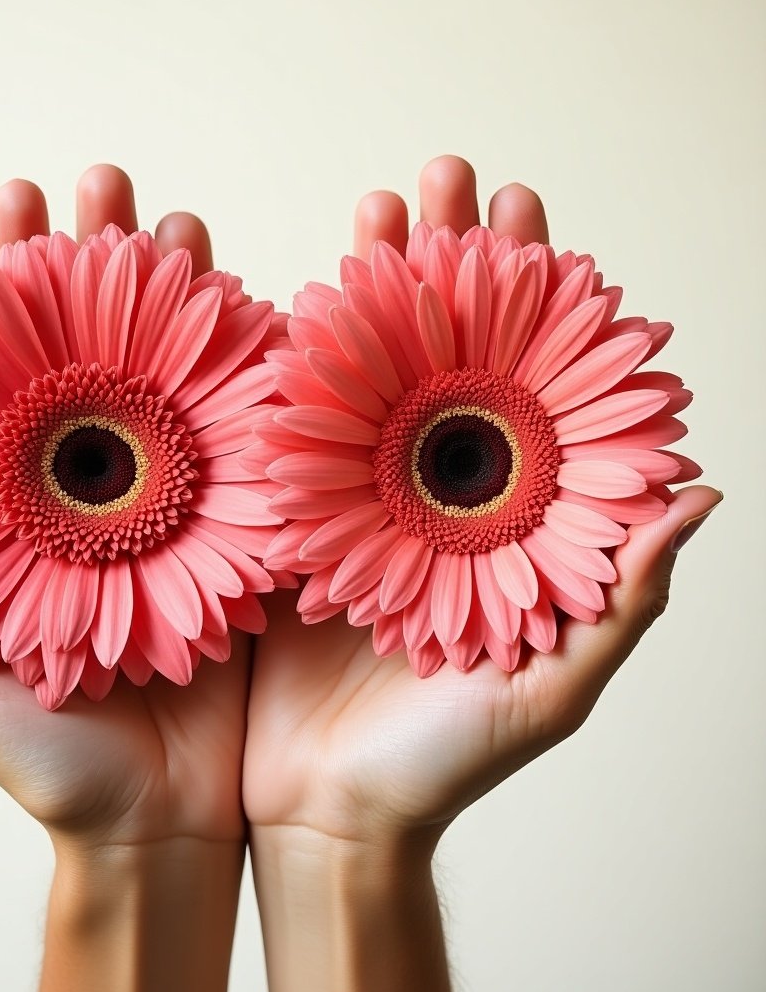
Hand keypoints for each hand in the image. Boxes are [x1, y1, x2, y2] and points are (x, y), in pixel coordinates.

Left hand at [0, 166, 245, 991]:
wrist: (157, 822)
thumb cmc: (48, 760)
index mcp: (29, 511)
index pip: (14, 373)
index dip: (8, 289)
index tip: (13, 205)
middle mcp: (107, 491)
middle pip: (103, 352)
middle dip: (102, 262)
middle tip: (110, 184)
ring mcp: (184, 506)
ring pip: (185, 380)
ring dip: (189, 300)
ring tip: (190, 226)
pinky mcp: (251, 538)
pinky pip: (261, 448)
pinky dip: (265, 384)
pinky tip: (271, 316)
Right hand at [241, 156, 721, 991]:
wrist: (331, 811)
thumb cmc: (448, 760)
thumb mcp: (553, 687)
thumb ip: (624, 598)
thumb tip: (706, 493)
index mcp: (504, 521)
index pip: (526, 384)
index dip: (534, 300)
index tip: (531, 218)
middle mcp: (429, 495)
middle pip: (443, 355)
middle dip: (446, 263)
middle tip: (444, 180)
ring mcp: (352, 503)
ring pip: (361, 375)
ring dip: (364, 291)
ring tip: (371, 211)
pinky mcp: (283, 526)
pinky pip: (283, 435)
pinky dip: (283, 368)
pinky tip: (283, 301)